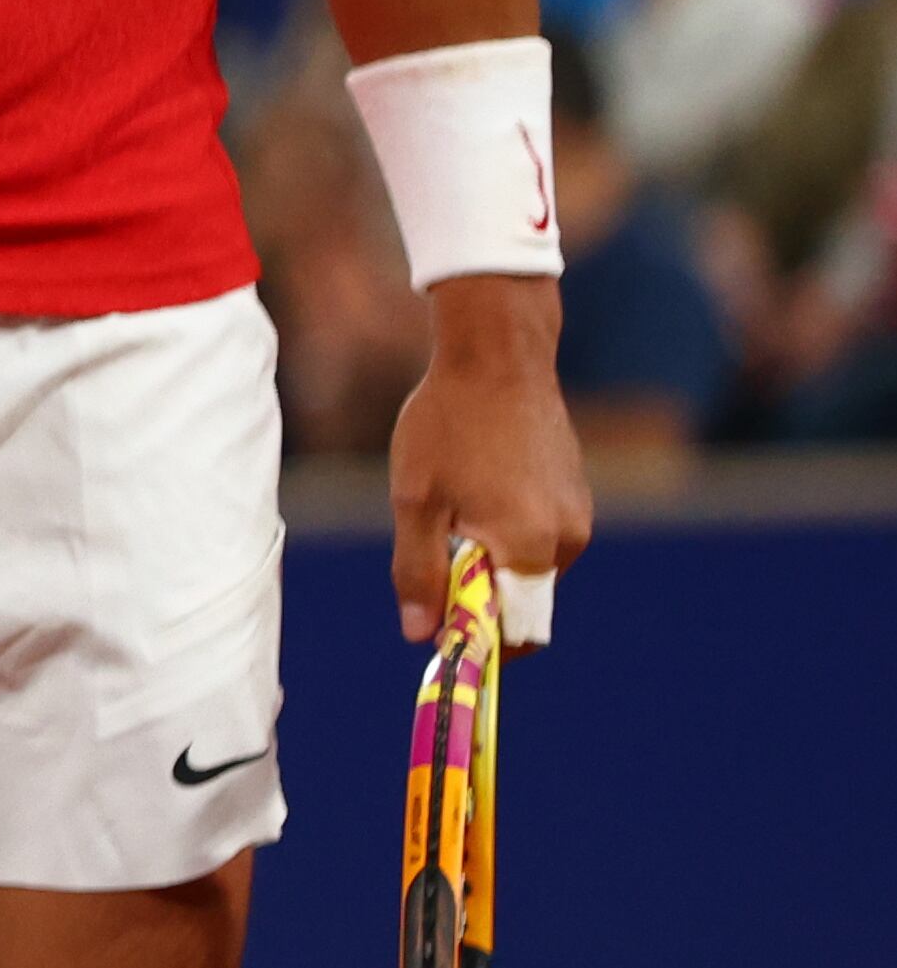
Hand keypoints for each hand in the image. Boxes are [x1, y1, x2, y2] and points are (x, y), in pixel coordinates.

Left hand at [388, 275, 591, 647]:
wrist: (497, 355)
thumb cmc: (448, 424)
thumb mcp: (416, 500)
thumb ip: (419, 572)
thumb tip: (420, 636)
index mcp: (530, 549)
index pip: (516, 632)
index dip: (476, 640)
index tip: (438, 631)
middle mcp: (567, 540)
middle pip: (522, 602)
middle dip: (479, 597)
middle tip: (434, 559)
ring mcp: (578, 516)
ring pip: (529, 569)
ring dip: (490, 560)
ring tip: (453, 505)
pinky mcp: (576, 493)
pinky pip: (540, 537)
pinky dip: (507, 533)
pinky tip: (477, 485)